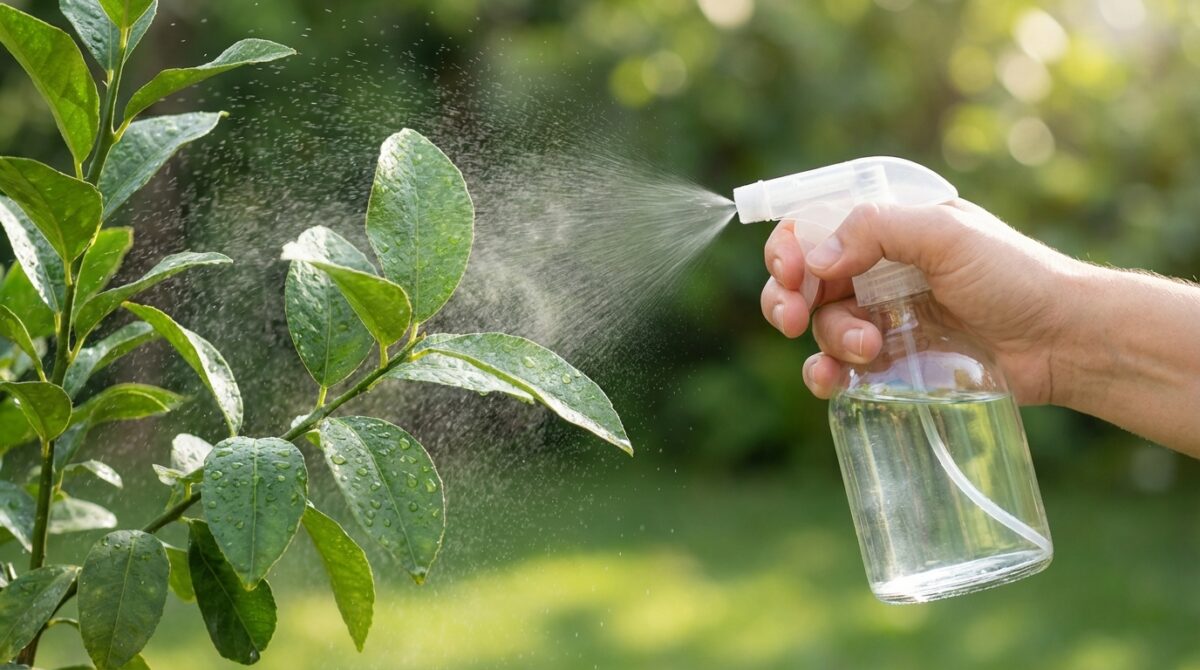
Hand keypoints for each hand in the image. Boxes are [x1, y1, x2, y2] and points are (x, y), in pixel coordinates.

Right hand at [761, 199, 1082, 404]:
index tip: (791, 273)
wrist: (1062, 341)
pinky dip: (824, 373)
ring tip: (868, 348)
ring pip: (819, 325)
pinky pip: (837, 367)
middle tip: (794, 318)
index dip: (787, 248)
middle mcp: (876, 269)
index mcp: (886, 228)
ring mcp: (881, 316)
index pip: (812, 226)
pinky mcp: (891, 361)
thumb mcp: (946, 234)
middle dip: (787, 297)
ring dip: (828, 337)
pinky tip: (831, 381)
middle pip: (802, 279)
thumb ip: (877, 230)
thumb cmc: (1015, 276)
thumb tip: (815, 260)